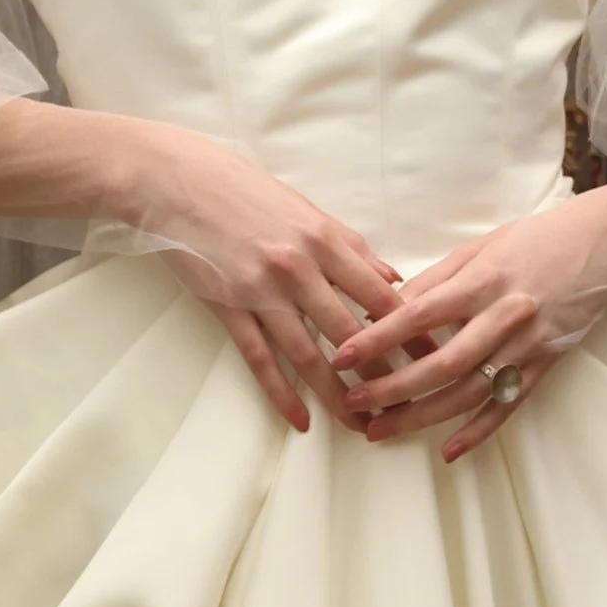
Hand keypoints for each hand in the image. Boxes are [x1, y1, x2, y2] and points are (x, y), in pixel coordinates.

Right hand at [117, 120, 402, 432]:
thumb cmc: (238, 187)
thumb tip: (390, 276)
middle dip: (384, 372)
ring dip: (339, 394)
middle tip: (409, 402)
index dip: (411, 329)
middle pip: (352, 333)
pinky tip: (301, 420)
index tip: (434, 354)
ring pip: (311, 355)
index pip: (379, 294)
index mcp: (322, 239)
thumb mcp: (302, 207)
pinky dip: (282, 393)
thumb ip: (348, 245)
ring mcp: (262, 291)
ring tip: (362, 425)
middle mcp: (298, 268)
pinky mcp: (229, 308)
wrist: (172, 181)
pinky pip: (262, 360)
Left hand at [330, 167, 606, 461]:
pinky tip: (449, 450)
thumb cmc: (540, 239)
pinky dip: (479, 431)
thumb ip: (438, 279)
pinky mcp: (547, 363)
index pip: (421, 312)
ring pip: (469, 391)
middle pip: (441, 362)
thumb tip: (388, 306)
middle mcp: (504, 315)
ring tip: (382, 430)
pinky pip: (508, 404)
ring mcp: (528, 344)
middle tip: (353, 404)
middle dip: (392, 388)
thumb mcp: (483, 247)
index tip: (343, 355)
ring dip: (423, 416)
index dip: (380, 337)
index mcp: (483, 279)